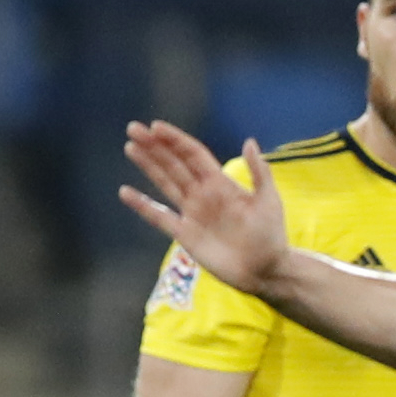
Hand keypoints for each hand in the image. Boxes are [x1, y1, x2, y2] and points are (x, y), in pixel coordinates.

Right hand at [113, 125, 286, 295]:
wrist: (264, 269)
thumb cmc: (270, 234)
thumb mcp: (269, 199)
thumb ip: (259, 171)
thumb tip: (249, 141)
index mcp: (220, 182)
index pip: (192, 154)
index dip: (174, 140)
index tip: (155, 127)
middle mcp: (202, 193)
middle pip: (173, 164)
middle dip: (154, 146)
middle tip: (133, 129)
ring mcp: (191, 213)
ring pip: (165, 183)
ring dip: (148, 165)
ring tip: (130, 148)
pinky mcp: (184, 234)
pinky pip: (159, 217)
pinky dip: (142, 205)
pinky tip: (125, 192)